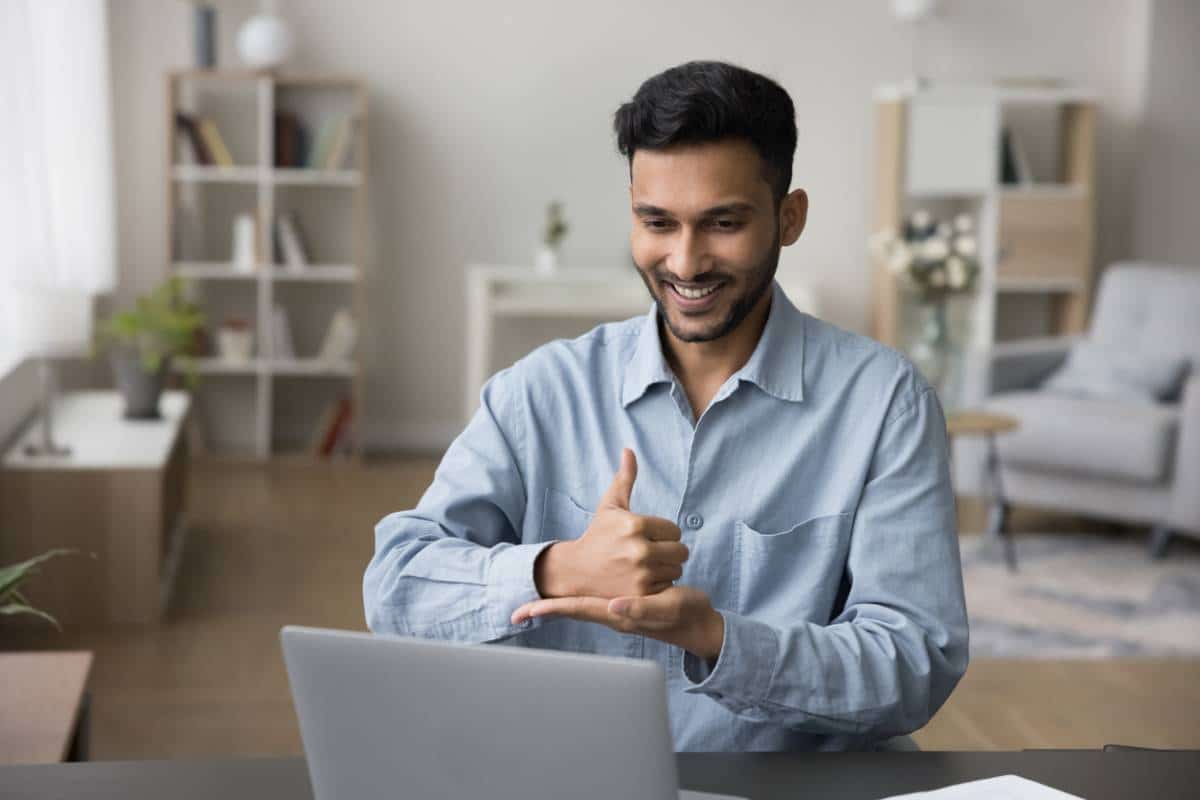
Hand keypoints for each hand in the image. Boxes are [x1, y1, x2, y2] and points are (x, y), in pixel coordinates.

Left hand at [511, 585, 724, 661]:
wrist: (698, 624)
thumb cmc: (683, 615)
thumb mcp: (665, 607)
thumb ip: (640, 608)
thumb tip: (612, 606)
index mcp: (616, 613)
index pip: (576, 609)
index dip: (550, 610)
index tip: (522, 613)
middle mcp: (611, 612)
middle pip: (571, 609)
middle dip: (546, 609)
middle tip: (516, 611)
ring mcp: (616, 609)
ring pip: (580, 604)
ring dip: (557, 604)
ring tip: (533, 603)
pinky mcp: (623, 603)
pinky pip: (593, 602)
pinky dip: (576, 598)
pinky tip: (571, 593)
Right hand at [535, 448, 688, 598]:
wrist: (576, 571)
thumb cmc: (598, 535)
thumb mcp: (610, 505)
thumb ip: (625, 478)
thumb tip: (629, 449)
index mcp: (636, 524)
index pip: (674, 531)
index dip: (663, 535)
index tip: (647, 538)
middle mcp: (640, 550)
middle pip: (681, 551)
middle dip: (668, 552)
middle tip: (648, 554)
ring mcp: (641, 574)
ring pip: (676, 569)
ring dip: (665, 569)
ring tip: (643, 567)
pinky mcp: (641, 594)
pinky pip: (667, 586)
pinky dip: (658, 585)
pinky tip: (641, 581)